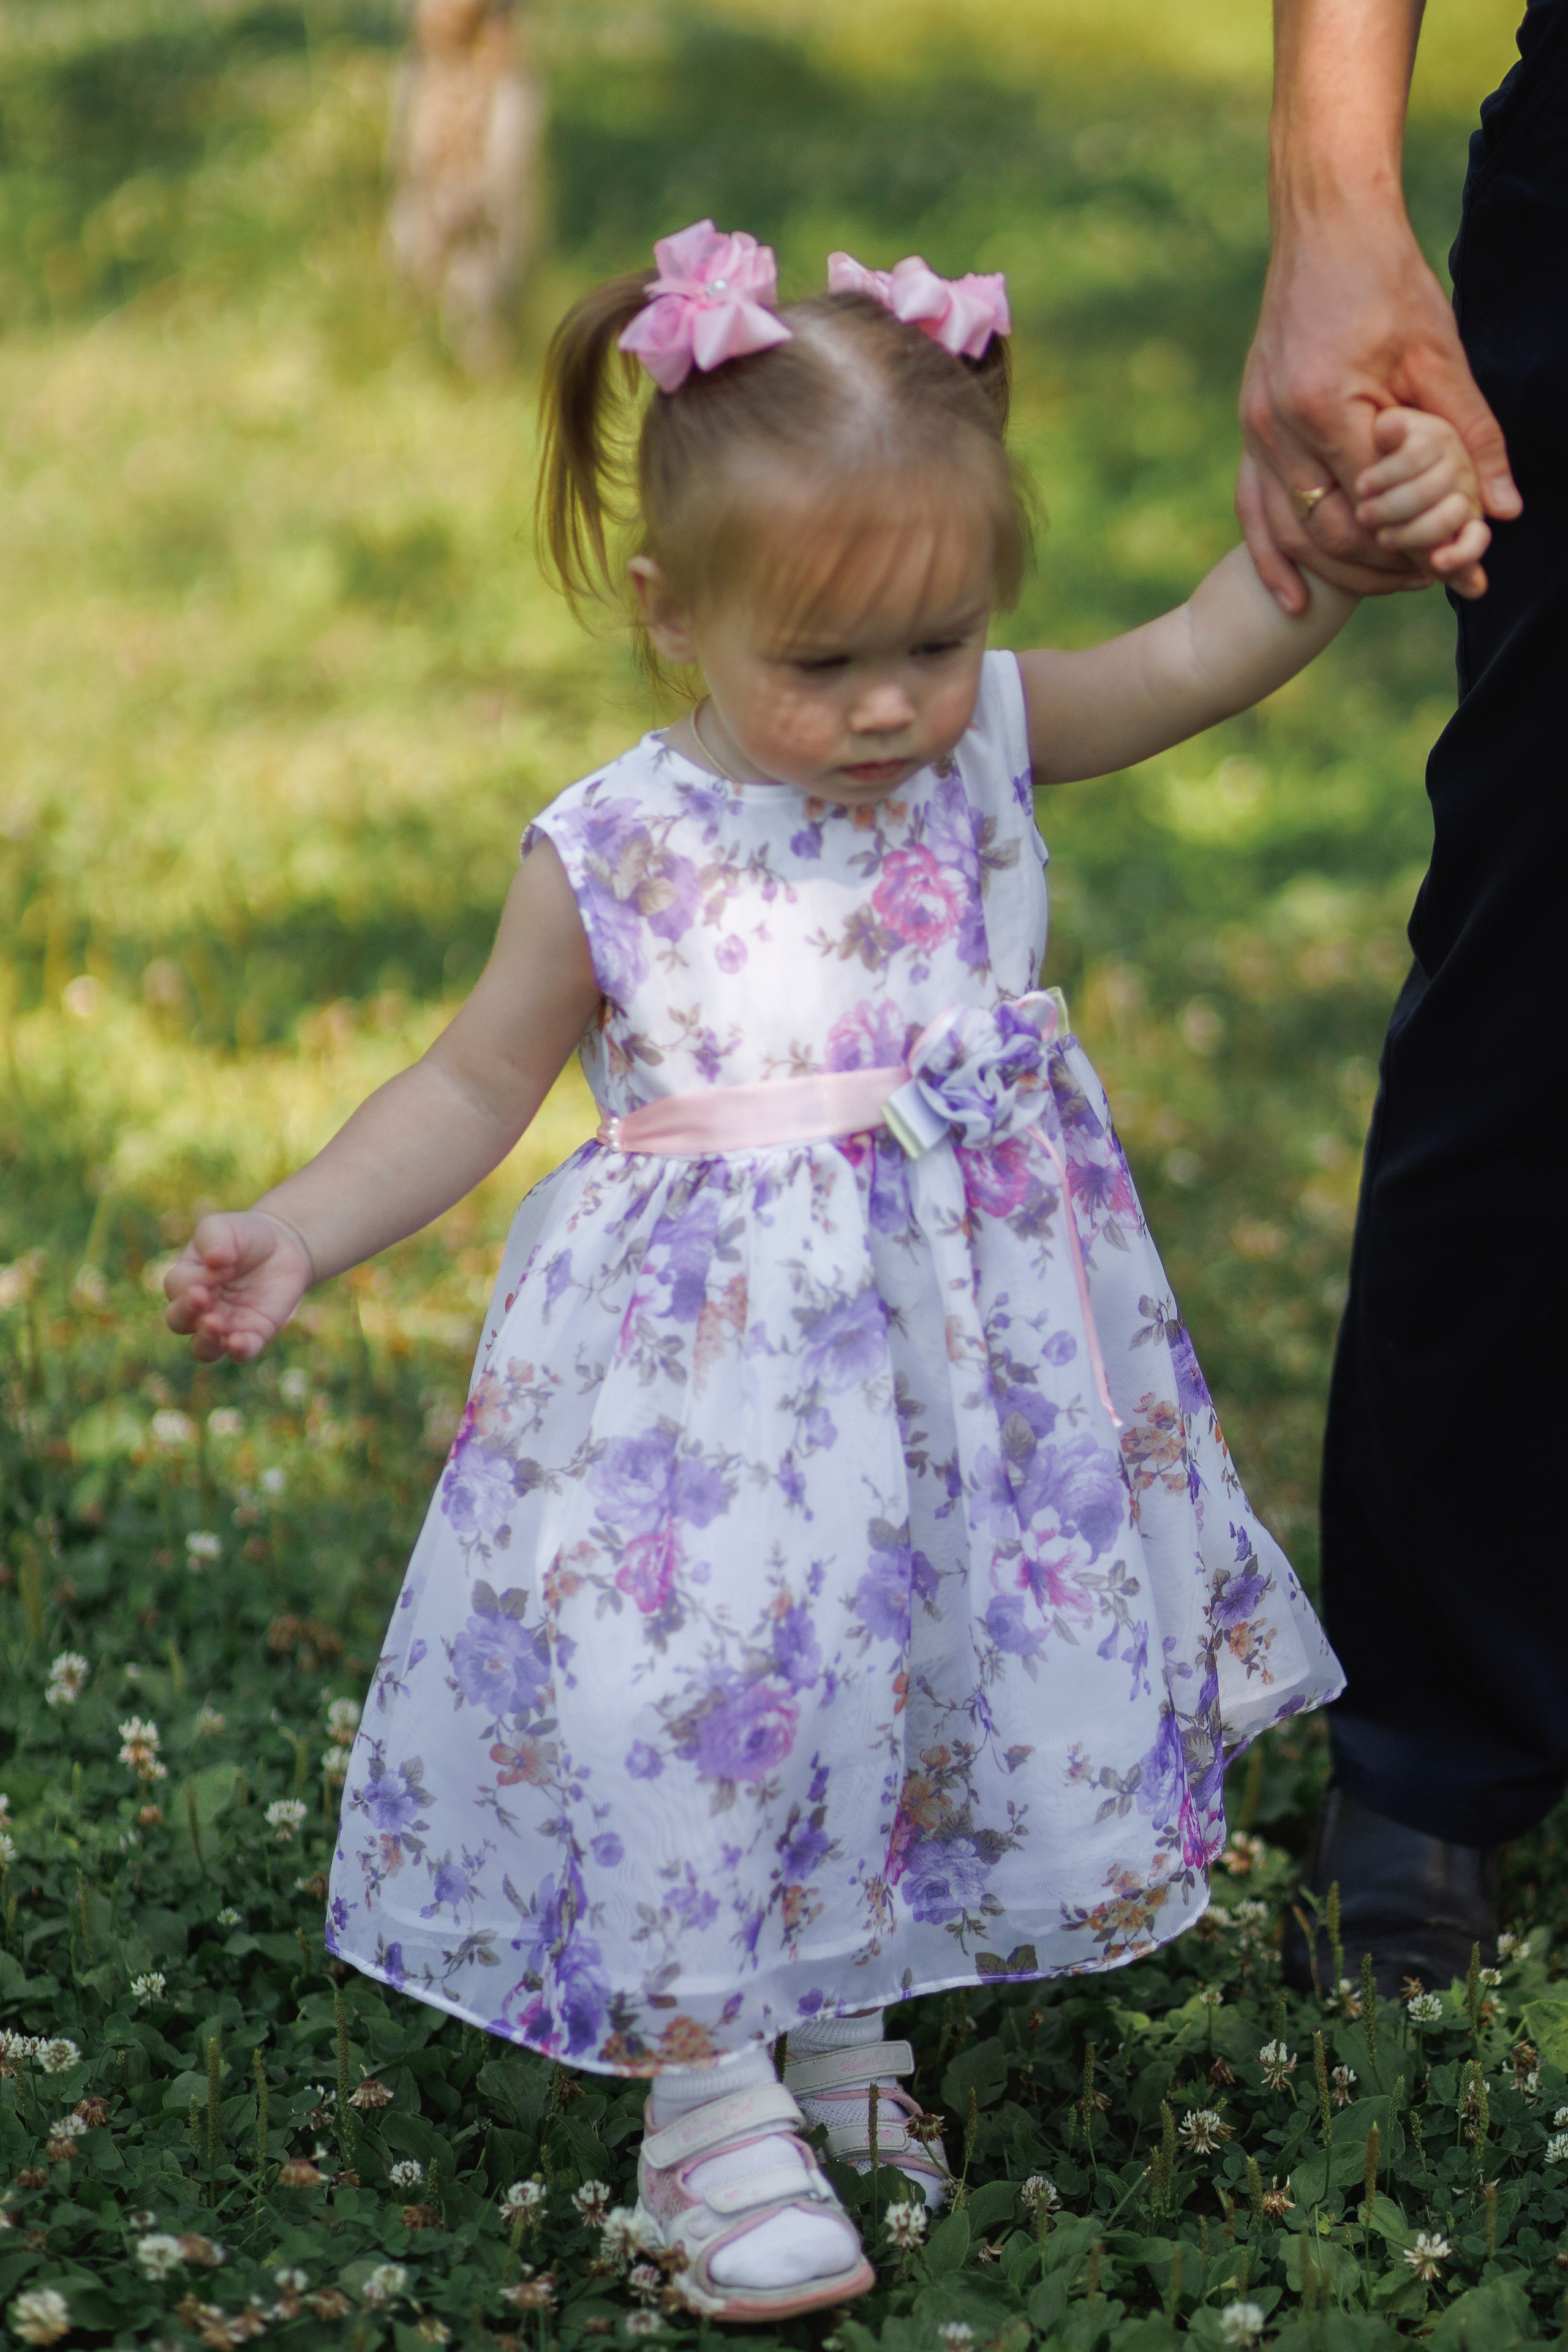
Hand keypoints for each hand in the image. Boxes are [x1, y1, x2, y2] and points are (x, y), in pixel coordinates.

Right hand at [163, 1211, 313, 1362]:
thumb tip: (215, 1260)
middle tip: (201, 1297)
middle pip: (178, 1322)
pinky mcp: (253, 1333)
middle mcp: (200, 1307)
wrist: (283, 1246)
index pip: (178, 1286)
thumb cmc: (244, 1236)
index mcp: (186, 1279)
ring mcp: (226, 1324)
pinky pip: (242, 1352)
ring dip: (205, 1340)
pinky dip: (239, 1351)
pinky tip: (240, 1342)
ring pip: (203, 1348)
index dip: (194, 1277)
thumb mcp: (225, 1226)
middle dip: (186, 1312)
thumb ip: (214, 1238)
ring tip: (216, 1325)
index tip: (218, 1262)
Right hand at [1238, 208, 1519, 611]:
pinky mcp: (1249, 428)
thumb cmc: (1388, 281)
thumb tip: (1503, 510)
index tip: (1453, 568)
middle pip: (1328, 534)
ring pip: (1288, 534)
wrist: (1325, 228)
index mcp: (1326, 405)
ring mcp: (1255, 430)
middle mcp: (1279, 426)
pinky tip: (1294, 600)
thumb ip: (1473, 435)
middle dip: (1380, 568)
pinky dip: (1271, 561)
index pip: (1373, 507)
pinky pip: (1252, 511)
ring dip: (1334, 572)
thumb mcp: (1442, 355)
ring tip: (1383, 587)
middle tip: (1427, 582)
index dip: (1414, 547)